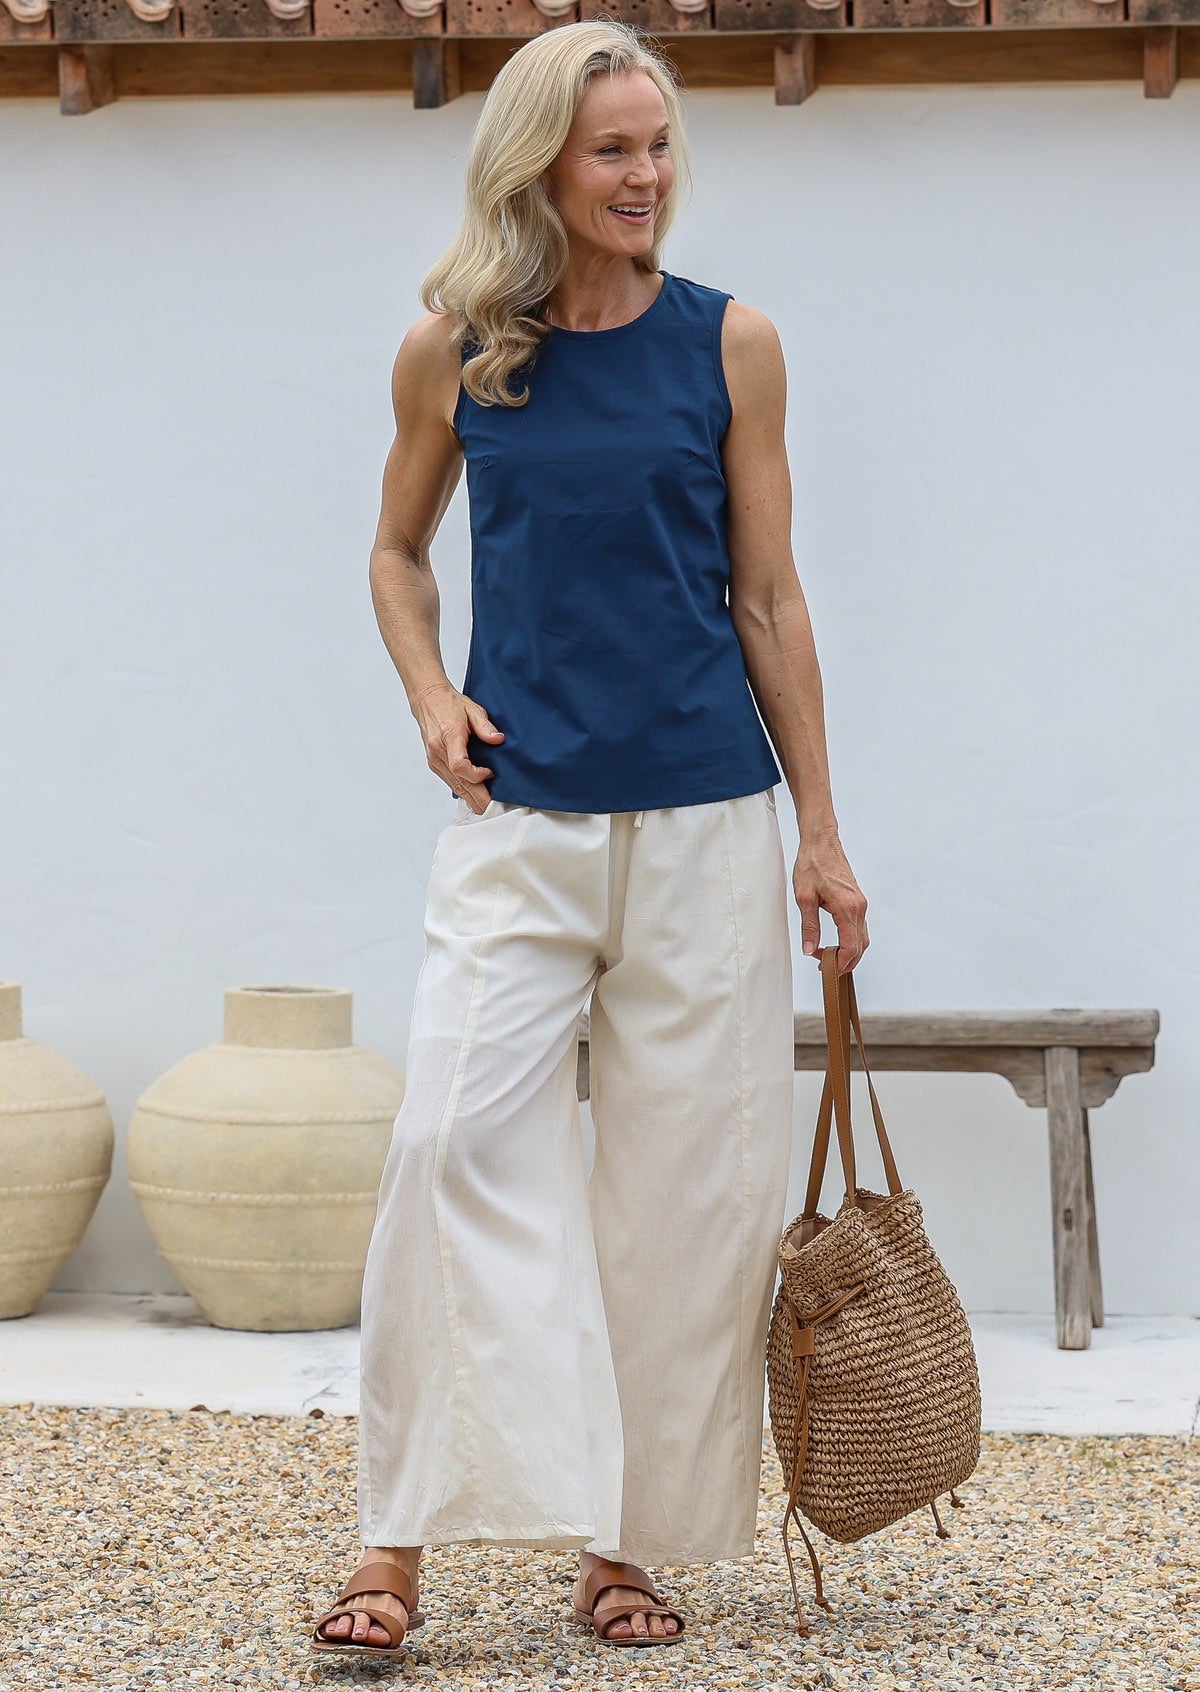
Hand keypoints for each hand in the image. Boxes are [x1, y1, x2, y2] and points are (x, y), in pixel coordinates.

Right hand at [413, 681, 503, 812]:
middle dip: (475, 796)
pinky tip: (472, 795)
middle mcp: (438, 751)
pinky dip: (461, 789)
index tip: (489, 772)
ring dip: (468, 796)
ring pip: (452, 784)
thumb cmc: (449, 704)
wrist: (428, 700)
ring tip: (483, 806)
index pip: (459, 765)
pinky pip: (449, 781)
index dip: (476, 775)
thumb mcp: (472, 708)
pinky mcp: (434, 763)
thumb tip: (497, 739)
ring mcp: (434, 759)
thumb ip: (485, 726)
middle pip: (457, 781)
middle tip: (490, 807)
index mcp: (449, 736)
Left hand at [792, 827, 868, 974]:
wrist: (822, 842)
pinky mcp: (858, 900)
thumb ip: (809, 926)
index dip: (840, 963)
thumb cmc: (812, 864)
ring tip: (828, 958)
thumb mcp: (804, 898)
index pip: (850, 947)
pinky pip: (859, 927)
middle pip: (860, 946)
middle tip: (825, 967)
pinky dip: (850, 940)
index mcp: (847, 907)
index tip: (825, 968)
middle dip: (845, 962)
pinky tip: (835, 943)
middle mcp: (859, 907)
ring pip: (862, 938)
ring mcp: (860, 904)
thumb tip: (810, 949)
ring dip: (849, 952)